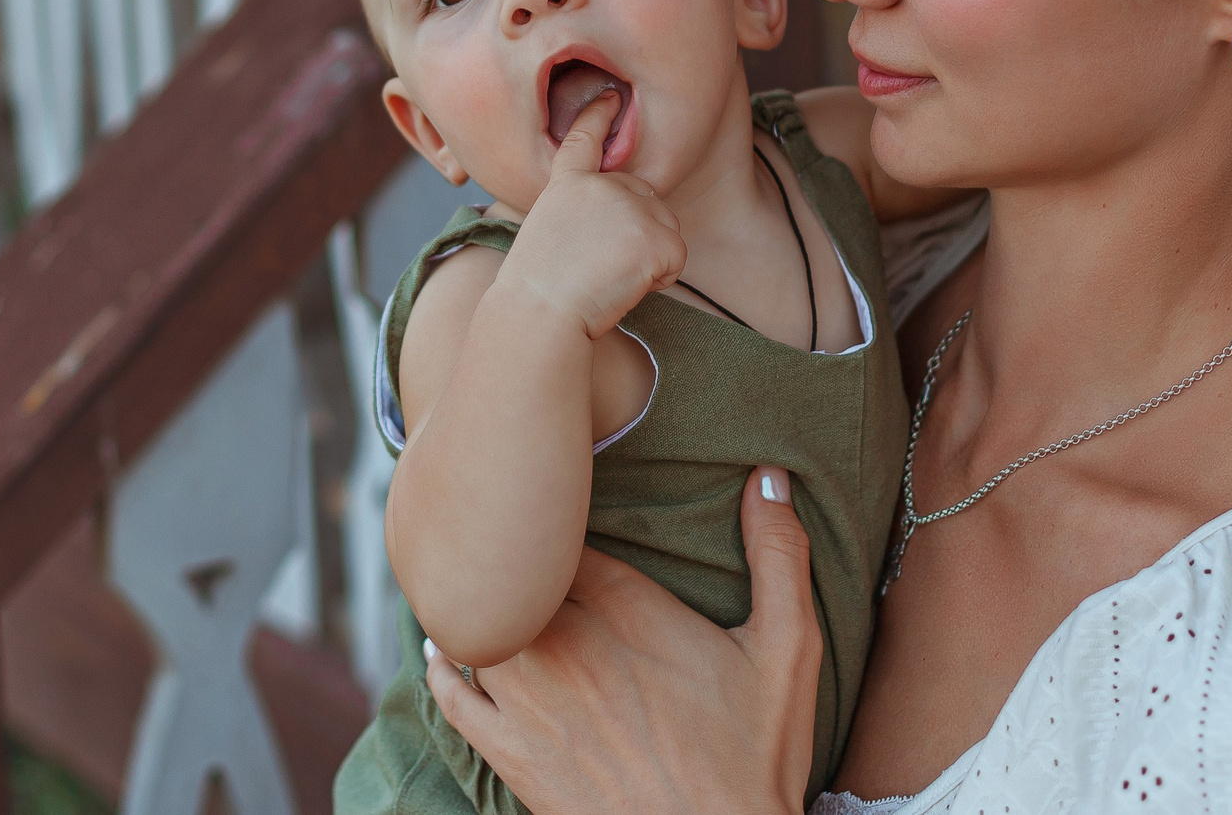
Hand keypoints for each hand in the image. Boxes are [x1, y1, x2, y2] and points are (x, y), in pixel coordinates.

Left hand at [425, 466, 818, 814]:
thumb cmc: (754, 758)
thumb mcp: (787, 651)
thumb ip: (778, 556)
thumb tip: (770, 474)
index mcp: (628, 608)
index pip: (563, 534)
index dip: (555, 518)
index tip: (557, 510)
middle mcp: (567, 645)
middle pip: (512, 573)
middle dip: (515, 559)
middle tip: (516, 546)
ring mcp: (531, 702)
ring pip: (476, 624)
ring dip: (480, 607)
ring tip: (482, 590)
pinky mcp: (511, 754)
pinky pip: (451, 696)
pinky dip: (444, 668)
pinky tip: (449, 654)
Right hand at [496, 90, 687, 338]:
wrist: (539, 311)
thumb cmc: (536, 288)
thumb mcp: (548, 232)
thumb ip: (582, 213)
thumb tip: (620, 225)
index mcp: (567, 183)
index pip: (584, 139)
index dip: (599, 115)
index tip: (612, 96)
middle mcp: (601, 185)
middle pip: (645, 198)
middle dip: (638, 232)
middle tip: (601, 266)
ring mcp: (630, 207)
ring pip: (666, 229)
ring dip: (649, 257)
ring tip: (610, 277)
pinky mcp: (655, 236)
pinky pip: (676, 259)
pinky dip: (660, 279)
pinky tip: (627, 286)